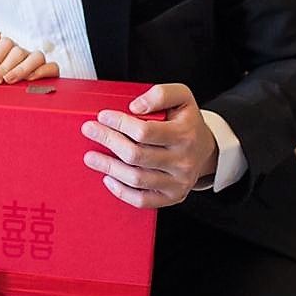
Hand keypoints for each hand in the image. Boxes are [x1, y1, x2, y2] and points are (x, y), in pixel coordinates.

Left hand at [0, 32, 60, 84]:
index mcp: (8, 49)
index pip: (6, 43)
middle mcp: (24, 54)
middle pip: (19, 52)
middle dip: (4, 67)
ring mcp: (37, 63)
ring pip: (37, 57)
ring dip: (22, 69)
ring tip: (10, 81)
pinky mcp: (50, 74)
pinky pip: (53, 67)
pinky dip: (43, 72)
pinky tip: (30, 80)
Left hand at [81, 83, 219, 208]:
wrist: (206, 150)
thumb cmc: (188, 122)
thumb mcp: (182, 97)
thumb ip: (161, 94)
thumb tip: (135, 107)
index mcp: (185, 134)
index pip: (145, 131)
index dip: (120, 123)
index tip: (103, 116)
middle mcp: (183, 161)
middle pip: (136, 155)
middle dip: (108, 141)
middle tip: (89, 131)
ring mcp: (178, 182)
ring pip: (136, 179)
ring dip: (109, 167)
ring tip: (90, 157)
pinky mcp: (172, 197)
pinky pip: (142, 200)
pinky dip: (121, 191)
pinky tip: (108, 178)